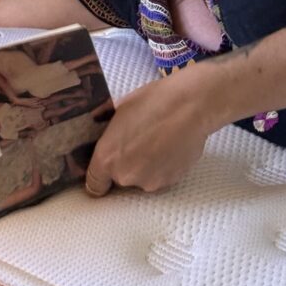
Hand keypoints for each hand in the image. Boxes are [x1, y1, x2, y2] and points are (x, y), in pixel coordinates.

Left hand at [83, 73, 211, 196]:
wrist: (191, 106)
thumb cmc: (154, 100)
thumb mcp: (121, 106)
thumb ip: (104, 121)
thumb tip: (97, 120)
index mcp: (107, 157)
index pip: (94, 185)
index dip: (99, 177)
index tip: (106, 166)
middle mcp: (125, 175)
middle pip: (119, 179)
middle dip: (126, 164)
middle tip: (138, 142)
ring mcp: (149, 181)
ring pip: (142, 178)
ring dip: (146, 166)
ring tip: (159, 142)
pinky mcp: (171, 181)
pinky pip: (160, 177)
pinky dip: (163, 166)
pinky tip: (171, 146)